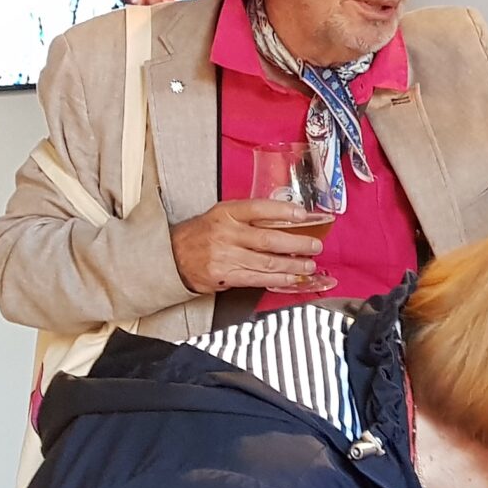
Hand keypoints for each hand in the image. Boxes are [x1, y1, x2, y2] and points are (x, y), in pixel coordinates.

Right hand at [169, 199, 332, 294]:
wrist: (172, 257)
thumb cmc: (201, 234)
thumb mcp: (220, 215)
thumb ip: (248, 216)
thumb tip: (285, 220)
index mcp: (226, 212)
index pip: (259, 208)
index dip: (283, 212)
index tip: (303, 215)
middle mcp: (226, 233)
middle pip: (269, 239)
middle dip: (297, 243)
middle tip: (315, 246)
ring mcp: (226, 256)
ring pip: (267, 262)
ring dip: (293, 265)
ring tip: (309, 264)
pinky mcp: (226, 276)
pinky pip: (258, 278)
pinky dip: (279, 279)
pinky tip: (292, 278)